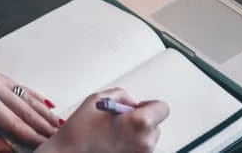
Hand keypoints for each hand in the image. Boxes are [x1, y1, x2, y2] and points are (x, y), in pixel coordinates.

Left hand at [0, 62, 61, 152]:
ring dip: (44, 112)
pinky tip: (47, 105)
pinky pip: (21, 87)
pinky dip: (36, 97)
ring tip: (57, 125)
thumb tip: (7, 151)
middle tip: (58, 137)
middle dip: (44, 125)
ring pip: (28, 97)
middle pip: (26, 109)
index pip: (15, 123)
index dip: (32, 137)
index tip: (44, 145)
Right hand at [37, 88, 169, 152]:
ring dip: (135, 135)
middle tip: (120, 122)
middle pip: (155, 125)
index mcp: (139, 122)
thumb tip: (131, 102)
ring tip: (113, 135)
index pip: (162, 108)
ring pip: (147, 139)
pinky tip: (112, 145)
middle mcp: (144, 142)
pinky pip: (138, 150)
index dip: (148, 106)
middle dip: (140, 121)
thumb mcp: (98, 99)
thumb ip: (121, 95)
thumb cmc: (78, 133)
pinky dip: (130, 146)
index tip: (138, 108)